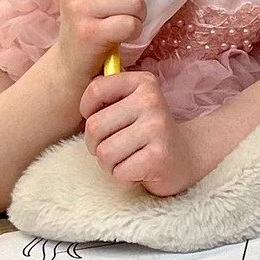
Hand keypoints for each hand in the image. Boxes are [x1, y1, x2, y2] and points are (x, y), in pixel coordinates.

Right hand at [54, 0, 143, 76]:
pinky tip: (119, 34)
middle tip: (116, 8)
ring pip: (135, 1)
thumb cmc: (90, 15)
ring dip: (136, 14)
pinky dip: (133, 31)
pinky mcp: (90, 33)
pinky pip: (131, 23)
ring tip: (118, 20)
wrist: (72, 58)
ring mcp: (79, 8)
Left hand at [81, 70, 198, 195]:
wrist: (184, 158)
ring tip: (128, 159)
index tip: (103, 122)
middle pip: (94, 126)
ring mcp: (157, 127)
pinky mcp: (159, 156)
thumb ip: (107, 95)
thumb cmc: (146, 133)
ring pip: (104, 153)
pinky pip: (119, 172)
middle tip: (116, 148)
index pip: (95, 89)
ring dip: (110, 164)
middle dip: (97, 145)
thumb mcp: (130, 104)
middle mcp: (151, 100)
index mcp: (143, 82)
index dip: (88, 111)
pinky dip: (124, 178)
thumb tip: (75, 93)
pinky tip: (139, 171)